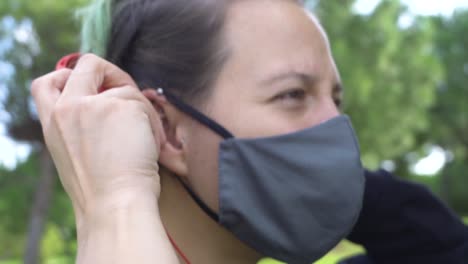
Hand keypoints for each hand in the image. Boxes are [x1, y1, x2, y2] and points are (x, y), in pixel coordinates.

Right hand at [31, 54, 165, 226]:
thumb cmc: (104, 190)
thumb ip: (80, 124)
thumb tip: (103, 101)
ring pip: (126, 87)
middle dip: (114, 74)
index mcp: (53, 123)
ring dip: (141, 109)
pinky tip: (151, 144)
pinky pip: (143, 101)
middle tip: (128, 96)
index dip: (72, 75)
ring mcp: (91, 104)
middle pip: (89, 64)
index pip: (48, 82)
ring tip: (144, 137)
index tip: (96, 88)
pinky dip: (152, 122)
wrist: (115, 206)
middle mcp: (66, 108)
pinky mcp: (119, 105)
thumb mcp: (75, 155)